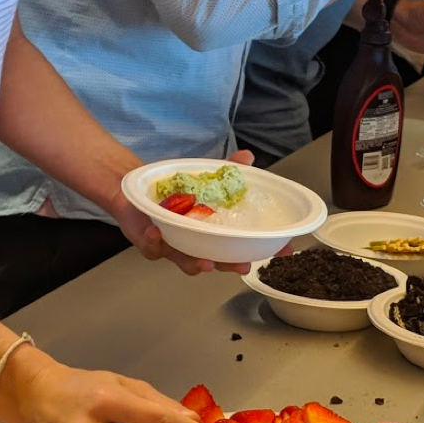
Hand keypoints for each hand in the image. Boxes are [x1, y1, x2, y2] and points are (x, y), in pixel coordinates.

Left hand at [112, 150, 257, 275]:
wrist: (139, 193)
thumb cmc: (176, 194)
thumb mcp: (204, 179)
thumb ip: (227, 170)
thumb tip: (248, 157)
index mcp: (214, 233)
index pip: (242, 245)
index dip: (263, 250)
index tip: (284, 251)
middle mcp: (196, 244)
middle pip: (218, 262)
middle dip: (230, 265)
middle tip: (242, 265)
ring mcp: (173, 247)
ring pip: (186, 262)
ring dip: (195, 263)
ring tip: (204, 261)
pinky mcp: (149, 243)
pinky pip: (153, 247)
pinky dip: (155, 240)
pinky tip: (156, 231)